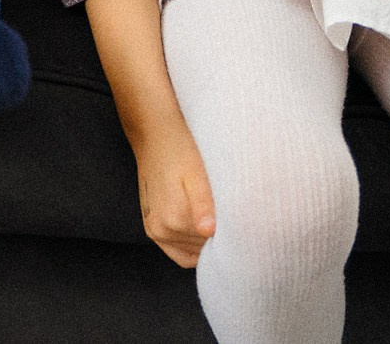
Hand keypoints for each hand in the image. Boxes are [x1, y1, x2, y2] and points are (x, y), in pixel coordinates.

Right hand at [135, 130, 216, 267]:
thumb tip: (209, 232)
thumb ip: (203, 204)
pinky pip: (178, 252)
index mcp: (175, 218)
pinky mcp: (151, 228)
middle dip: (218, 239)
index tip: (238, 220)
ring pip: (191, 253)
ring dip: (204, 243)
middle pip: (202, 250)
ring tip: (215, 218)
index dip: (229, 235)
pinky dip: (192, 247)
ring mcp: (155, 232)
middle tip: (229, 217)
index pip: (214, 244)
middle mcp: (162, 230)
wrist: (155, 136)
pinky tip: (202, 228)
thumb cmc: (181, 151)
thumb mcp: (197, 174)